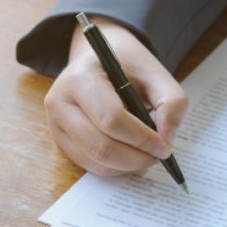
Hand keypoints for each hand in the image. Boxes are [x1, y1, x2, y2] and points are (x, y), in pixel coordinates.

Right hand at [44, 16, 187, 175]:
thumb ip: (171, 103)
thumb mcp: (156, 73)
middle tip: (158, 157)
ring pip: (93, 160)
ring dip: (126, 166)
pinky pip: (88, 164)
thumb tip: (167, 139)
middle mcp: (60, 101)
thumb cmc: (127, 66)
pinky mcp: (59, 139)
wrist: (98, 58)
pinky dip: (114, 167)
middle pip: (99, 146)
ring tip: (146, 155)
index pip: (111, 119)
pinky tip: (130, 156)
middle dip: (135, 158)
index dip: (141, 138)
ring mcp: (55, 123)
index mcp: (82, 77)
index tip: (165, 147)